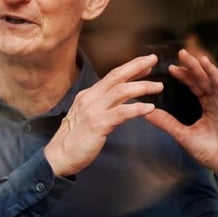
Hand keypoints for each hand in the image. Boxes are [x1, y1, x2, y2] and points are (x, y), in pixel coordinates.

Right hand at [43, 54, 162, 176]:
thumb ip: (101, 106)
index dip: (130, 68)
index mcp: (88, 95)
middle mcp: (90, 98)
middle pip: (117, 76)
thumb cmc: (74, 140)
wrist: (59, 157)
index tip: (146, 64)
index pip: (112, 76)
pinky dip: (137, 109)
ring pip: (121, 91)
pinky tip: (150, 108)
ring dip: (142, 86)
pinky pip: (122, 113)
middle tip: (153, 59)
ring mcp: (93, 110)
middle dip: (137, 66)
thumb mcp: (86, 116)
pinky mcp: (98, 124)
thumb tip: (120, 100)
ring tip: (158, 86)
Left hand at [144, 50, 217, 185]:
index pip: (196, 85)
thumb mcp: (183, 136)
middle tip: (182, 54)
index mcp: (209, 106)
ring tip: (201, 60)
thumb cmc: (211, 153)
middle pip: (207, 80)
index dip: (185, 75)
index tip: (171, 68)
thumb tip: (146, 113)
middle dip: (195, 67)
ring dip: (211, 72)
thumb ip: (167, 123)